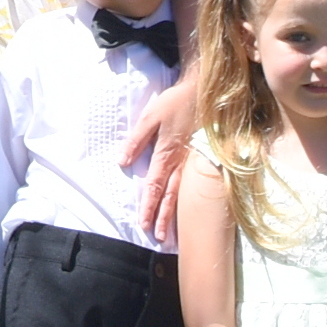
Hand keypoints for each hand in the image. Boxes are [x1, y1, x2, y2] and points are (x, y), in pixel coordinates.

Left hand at [123, 75, 199, 243]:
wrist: (203, 90)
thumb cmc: (175, 102)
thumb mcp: (151, 117)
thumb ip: (137, 140)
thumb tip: (123, 162)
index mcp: (168, 153)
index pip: (156, 186)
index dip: (149, 205)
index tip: (144, 223)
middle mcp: (182, 162)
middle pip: (172, 195)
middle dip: (164, 217)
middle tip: (158, 237)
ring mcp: (193, 161)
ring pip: (183, 192)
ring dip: (176, 213)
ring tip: (170, 231)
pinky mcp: (200, 157)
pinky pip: (192, 183)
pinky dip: (187, 199)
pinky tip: (185, 209)